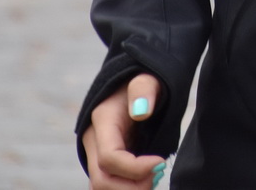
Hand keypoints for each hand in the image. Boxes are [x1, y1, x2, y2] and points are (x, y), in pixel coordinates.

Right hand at [82, 73, 165, 189]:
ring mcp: (95, 154)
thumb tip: (142, 111)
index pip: (109, 158)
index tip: (161, 162)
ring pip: (101, 187)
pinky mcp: (104, 162)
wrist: (129, 83)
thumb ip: (144, 89)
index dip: (135, 168)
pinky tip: (148, 179)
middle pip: (102, 181)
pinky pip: (109, 185)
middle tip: (159, 174)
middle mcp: (93, 141)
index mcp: (102, 121)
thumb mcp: (146, 78)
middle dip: (132, 186)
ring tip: (154, 176)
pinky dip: (128, 188)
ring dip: (130, 189)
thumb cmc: (142, 81)